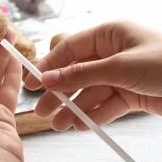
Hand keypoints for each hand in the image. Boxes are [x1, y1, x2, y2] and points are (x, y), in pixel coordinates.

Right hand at [25, 21, 161, 130]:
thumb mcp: (118, 66)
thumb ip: (81, 73)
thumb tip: (48, 78)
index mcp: (108, 36)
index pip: (70, 49)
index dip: (49, 65)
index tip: (32, 82)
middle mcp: (111, 55)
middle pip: (76, 74)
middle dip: (59, 93)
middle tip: (42, 111)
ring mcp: (119, 76)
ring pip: (89, 93)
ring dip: (74, 109)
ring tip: (59, 126)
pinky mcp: (128, 96)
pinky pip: (105, 106)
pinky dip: (94, 116)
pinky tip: (82, 126)